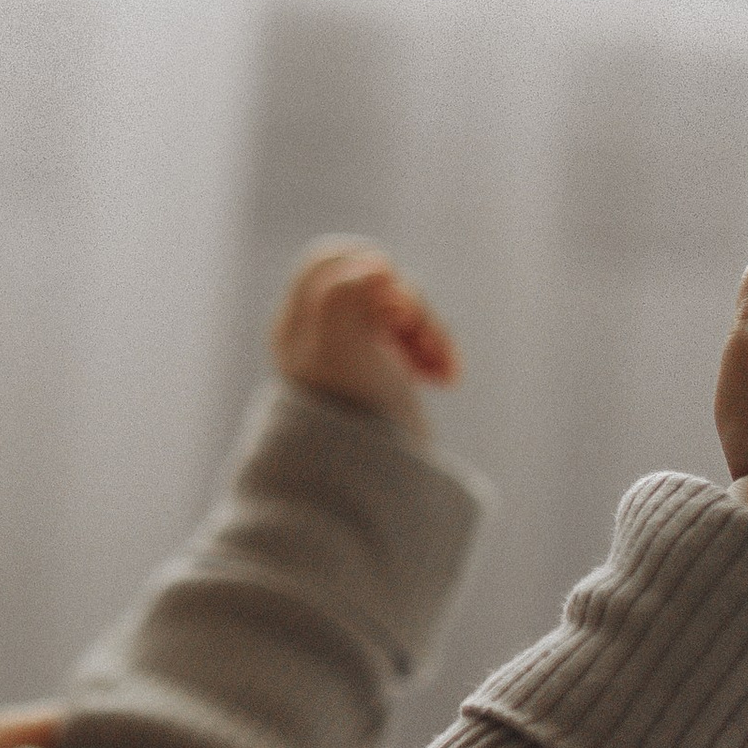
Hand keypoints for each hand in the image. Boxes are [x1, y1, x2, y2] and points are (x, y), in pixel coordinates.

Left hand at [269, 237, 458, 440]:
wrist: (370, 486)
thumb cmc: (353, 417)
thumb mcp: (343, 350)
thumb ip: (346, 297)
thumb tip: (371, 264)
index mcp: (299, 324)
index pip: (329, 261)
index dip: (367, 264)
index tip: (390, 293)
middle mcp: (320, 334)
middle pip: (376, 286)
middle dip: (413, 309)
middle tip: (424, 342)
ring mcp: (353, 353)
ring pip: (401, 313)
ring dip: (431, 332)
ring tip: (445, 374)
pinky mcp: (382, 374)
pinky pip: (413, 342)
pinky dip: (435, 353)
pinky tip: (447, 378)